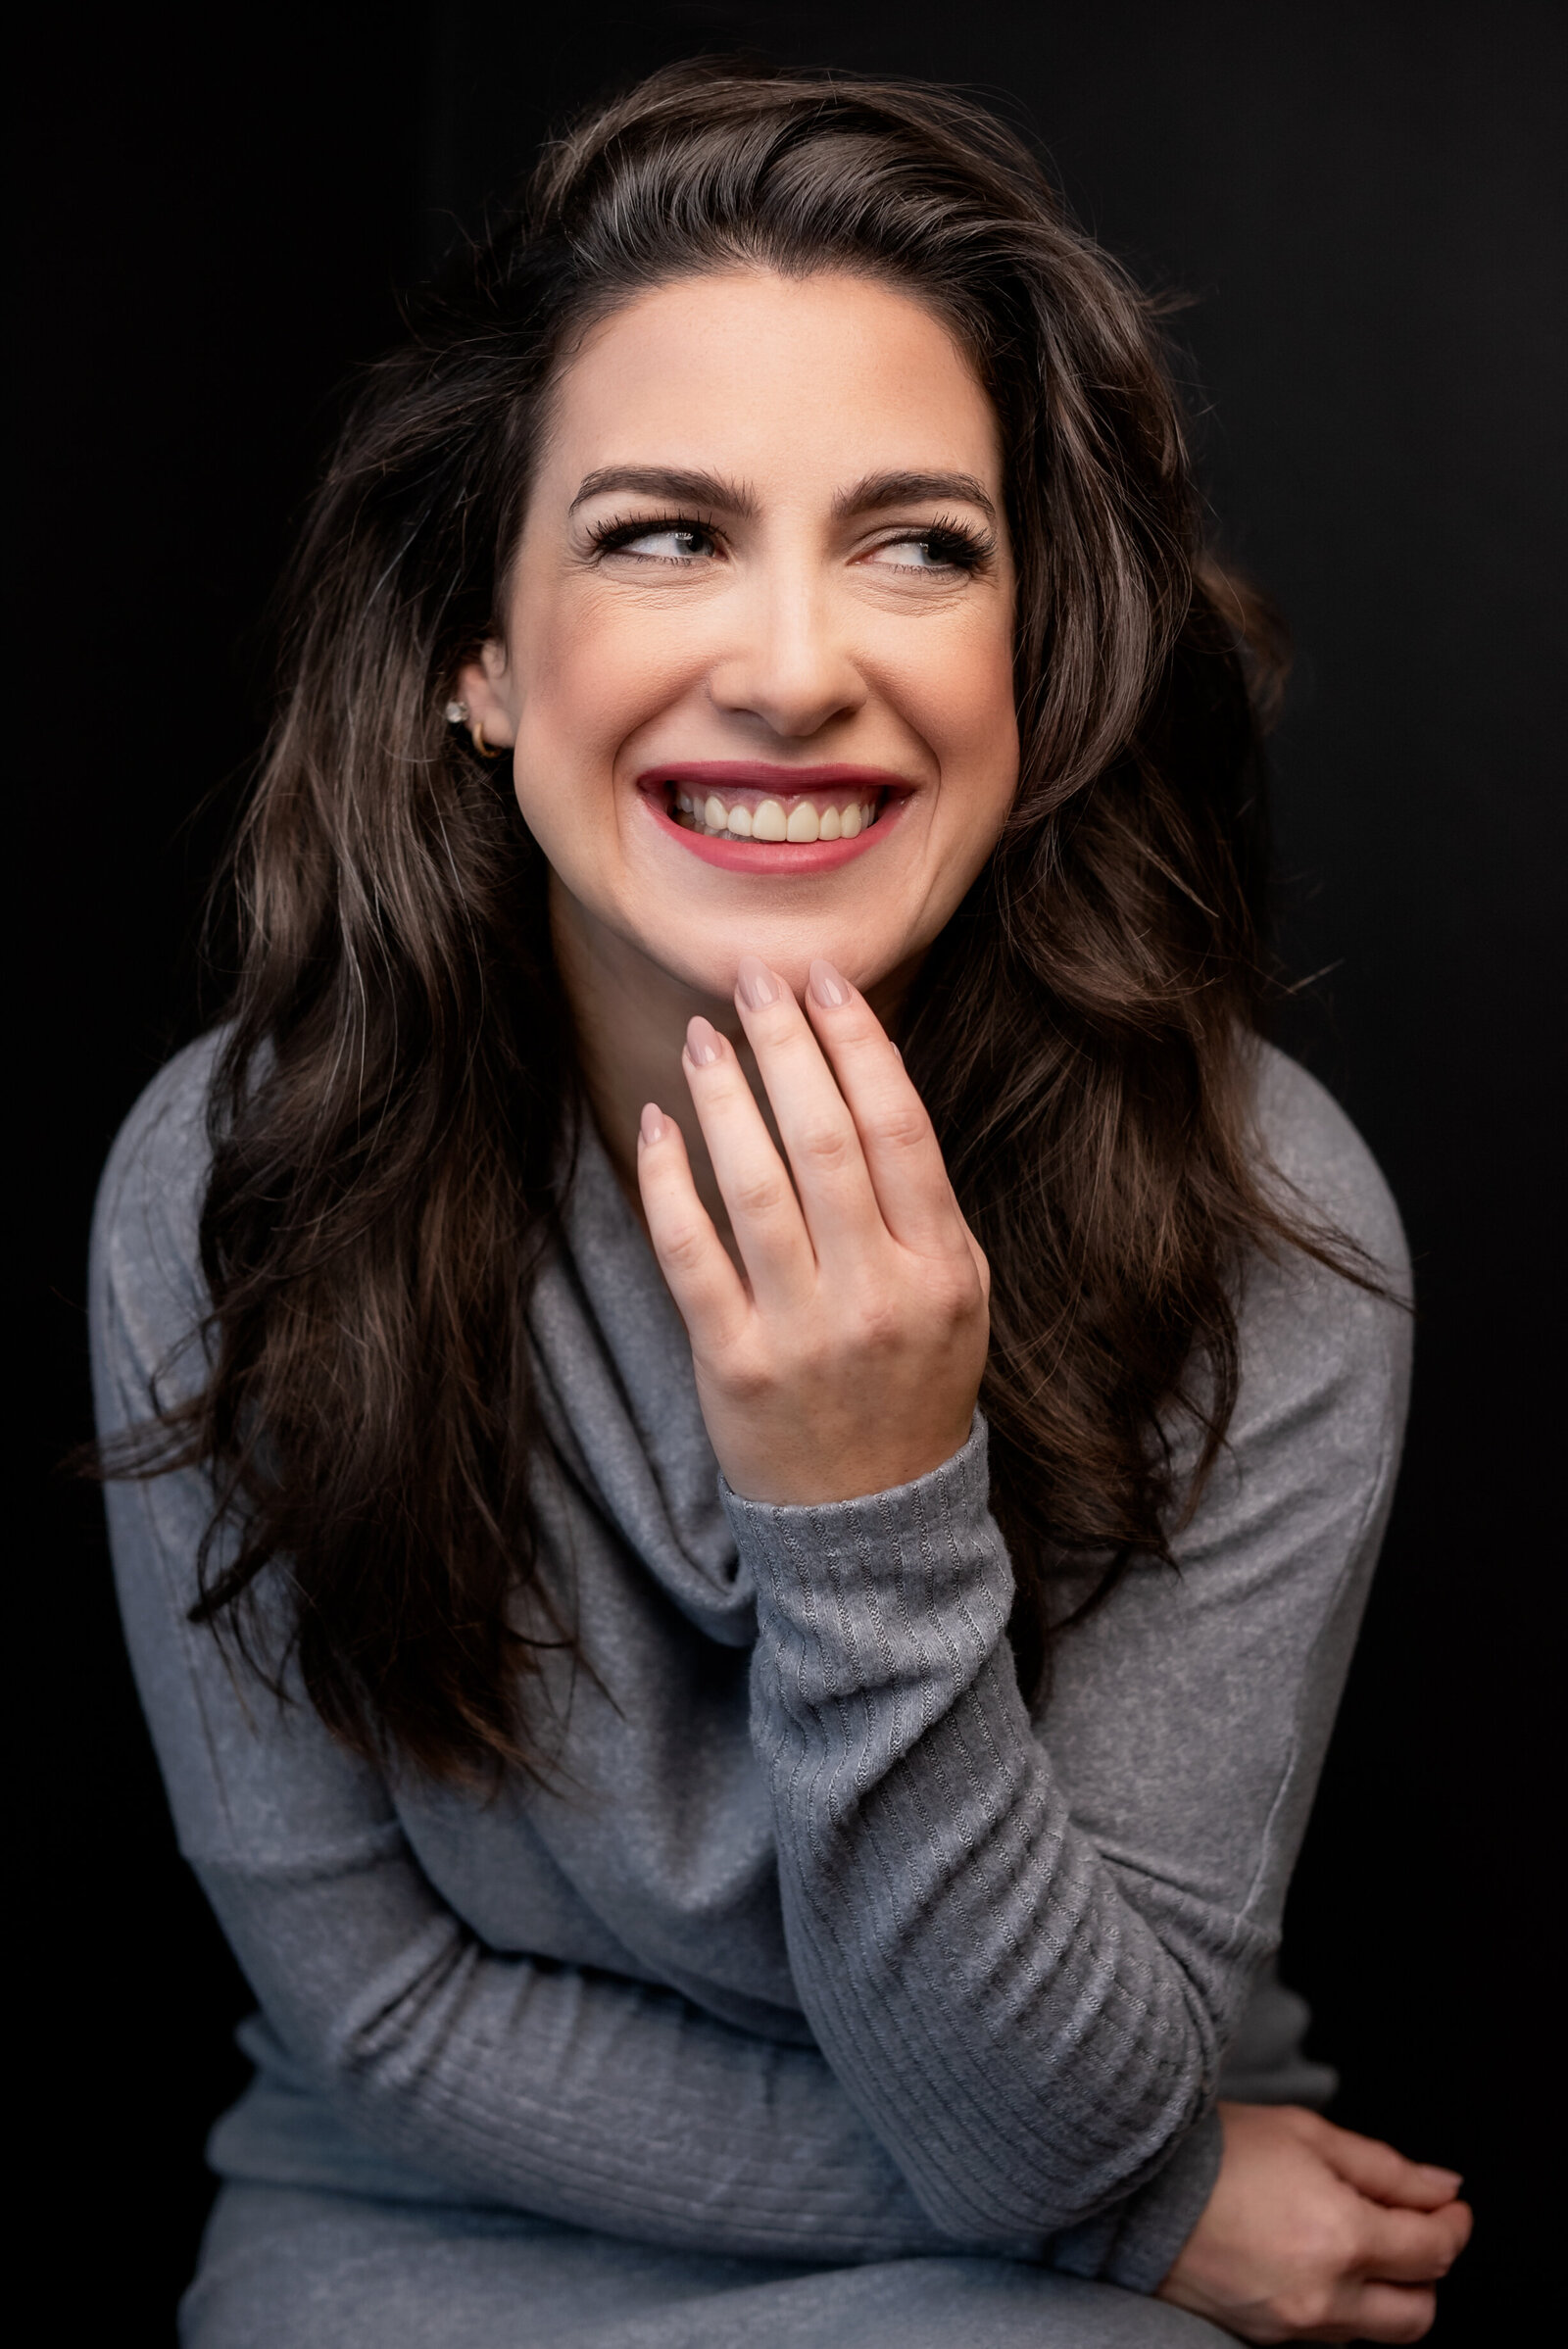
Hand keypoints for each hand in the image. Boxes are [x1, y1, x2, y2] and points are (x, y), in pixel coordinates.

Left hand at [636, 954, 988, 1504]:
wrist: (872, 1519)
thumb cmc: (910, 1381)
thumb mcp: (954, 1292)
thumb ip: (918, 1200)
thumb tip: (857, 1071)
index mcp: (943, 1268)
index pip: (898, 1129)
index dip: (859, 1044)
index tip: (824, 981)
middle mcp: (878, 1295)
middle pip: (825, 1141)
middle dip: (786, 1045)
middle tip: (752, 977)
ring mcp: (805, 1332)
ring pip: (754, 1186)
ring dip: (723, 1097)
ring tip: (700, 1036)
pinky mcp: (735, 1364)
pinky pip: (690, 1253)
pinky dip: (668, 1180)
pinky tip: (658, 1124)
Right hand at [1156, 2103, 1471, 2342]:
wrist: (1135, 2189)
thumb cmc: (1216, 2151)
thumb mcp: (1306, 2134)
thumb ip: (1385, 2167)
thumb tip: (1443, 2189)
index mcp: (1341, 2238)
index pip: (1433, 2251)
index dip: (1453, 2224)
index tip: (1450, 2205)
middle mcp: (1325, 2296)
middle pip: (1418, 2314)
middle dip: (1429, 2272)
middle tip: (1416, 2230)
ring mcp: (1294, 2327)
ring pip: (1377, 2333)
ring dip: (1388, 2293)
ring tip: (1363, 2242)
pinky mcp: (1266, 2340)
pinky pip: (1331, 2335)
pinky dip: (1345, 2305)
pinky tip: (1321, 2261)